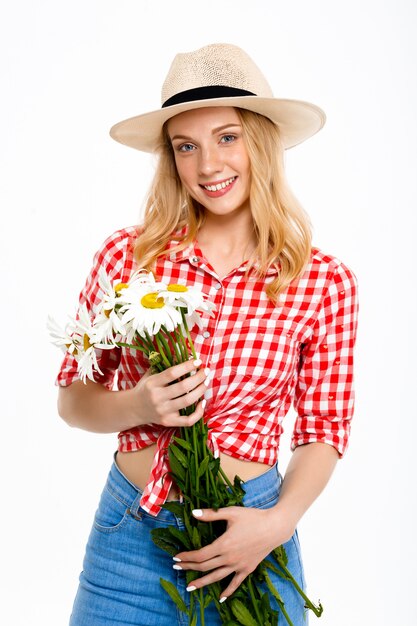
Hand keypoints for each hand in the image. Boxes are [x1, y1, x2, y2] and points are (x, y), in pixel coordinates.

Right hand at [128, 358, 209, 427]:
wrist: (134, 409)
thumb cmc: (146, 388)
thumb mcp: (151, 374)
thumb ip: (165, 365)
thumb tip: (186, 355)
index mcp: (152, 383)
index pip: (172, 373)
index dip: (187, 366)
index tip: (197, 361)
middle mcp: (157, 398)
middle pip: (183, 387)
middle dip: (198, 377)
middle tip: (206, 371)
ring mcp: (163, 411)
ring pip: (187, 401)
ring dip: (201, 390)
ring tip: (206, 382)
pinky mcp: (168, 422)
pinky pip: (188, 420)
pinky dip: (199, 412)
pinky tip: (203, 402)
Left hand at [173, 506, 294, 599]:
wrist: (274, 527)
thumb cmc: (252, 517)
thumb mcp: (231, 513)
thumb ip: (211, 514)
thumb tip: (193, 513)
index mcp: (223, 544)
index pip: (200, 555)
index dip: (187, 557)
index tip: (176, 557)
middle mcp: (229, 558)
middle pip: (205, 566)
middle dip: (189, 567)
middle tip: (176, 568)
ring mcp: (238, 565)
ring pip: (216, 577)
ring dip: (201, 582)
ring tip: (189, 587)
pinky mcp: (247, 569)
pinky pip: (235, 583)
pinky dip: (227, 592)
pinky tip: (220, 598)